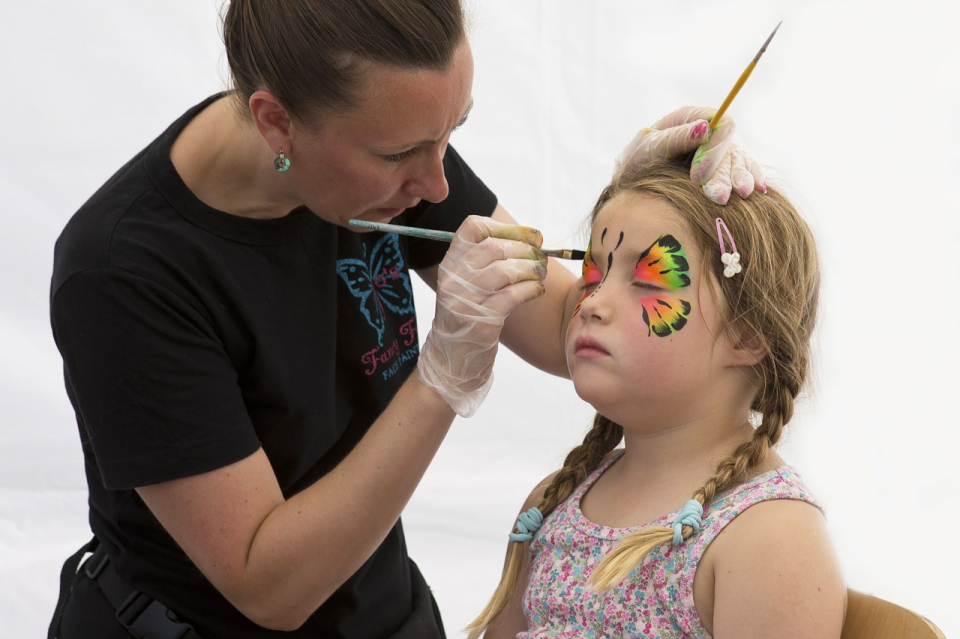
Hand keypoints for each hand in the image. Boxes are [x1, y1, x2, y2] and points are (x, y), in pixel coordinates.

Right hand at [418, 216, 546, 416]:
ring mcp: (464, 300)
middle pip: (495, 247)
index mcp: (450, 264)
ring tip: (540, 275)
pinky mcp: (480, 321)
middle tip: (541, 258)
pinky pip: (512, 295)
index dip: (507, 228)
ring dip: (531, 270)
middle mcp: (453, 279)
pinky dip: (531, 290)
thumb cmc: (467, 320)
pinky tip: (536, 292)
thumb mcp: (467, 286)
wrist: (451, 363)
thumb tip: (532, 240)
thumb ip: (487, 263)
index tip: (530, 236)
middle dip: (526, 249)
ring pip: (505, 270)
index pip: (473, 228)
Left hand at [614, 106, 765, 204]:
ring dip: (741, 179)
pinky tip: (758, 191)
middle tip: (718, 198)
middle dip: (724, 174)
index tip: (698, 178)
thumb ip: (676, 138)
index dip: (714, 151)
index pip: (721, 125)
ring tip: (742, 196)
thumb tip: (704, 127)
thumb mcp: (650, 148)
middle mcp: (711, 132)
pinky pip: (745, 171)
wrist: (633, 183)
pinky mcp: (725, 170)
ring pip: (740, 161)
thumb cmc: (638, 161)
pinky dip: (751, 179)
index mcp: (693, 117)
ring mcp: (720, 151)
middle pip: (730, 148)